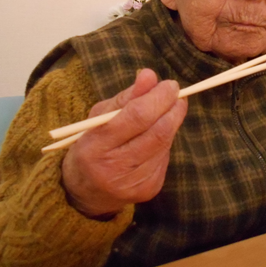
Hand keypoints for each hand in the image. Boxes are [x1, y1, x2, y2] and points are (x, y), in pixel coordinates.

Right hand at [61, 69, 187, 217]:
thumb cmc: (93, 144)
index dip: (158, 98)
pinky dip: (164, 142)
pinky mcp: (149, 189)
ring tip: (167, 112)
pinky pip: (164, 157)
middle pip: (157, 132)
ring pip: (164, 144)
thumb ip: (126, 97)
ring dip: (170, 124)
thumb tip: (149, 74)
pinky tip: (156, 137)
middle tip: (178, 95)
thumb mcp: (99, 118)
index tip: (170, 85)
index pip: (136, 117)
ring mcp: (134, 183)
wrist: (86, 191)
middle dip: (172, 109)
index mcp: (95, 147)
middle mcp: (114, 168)